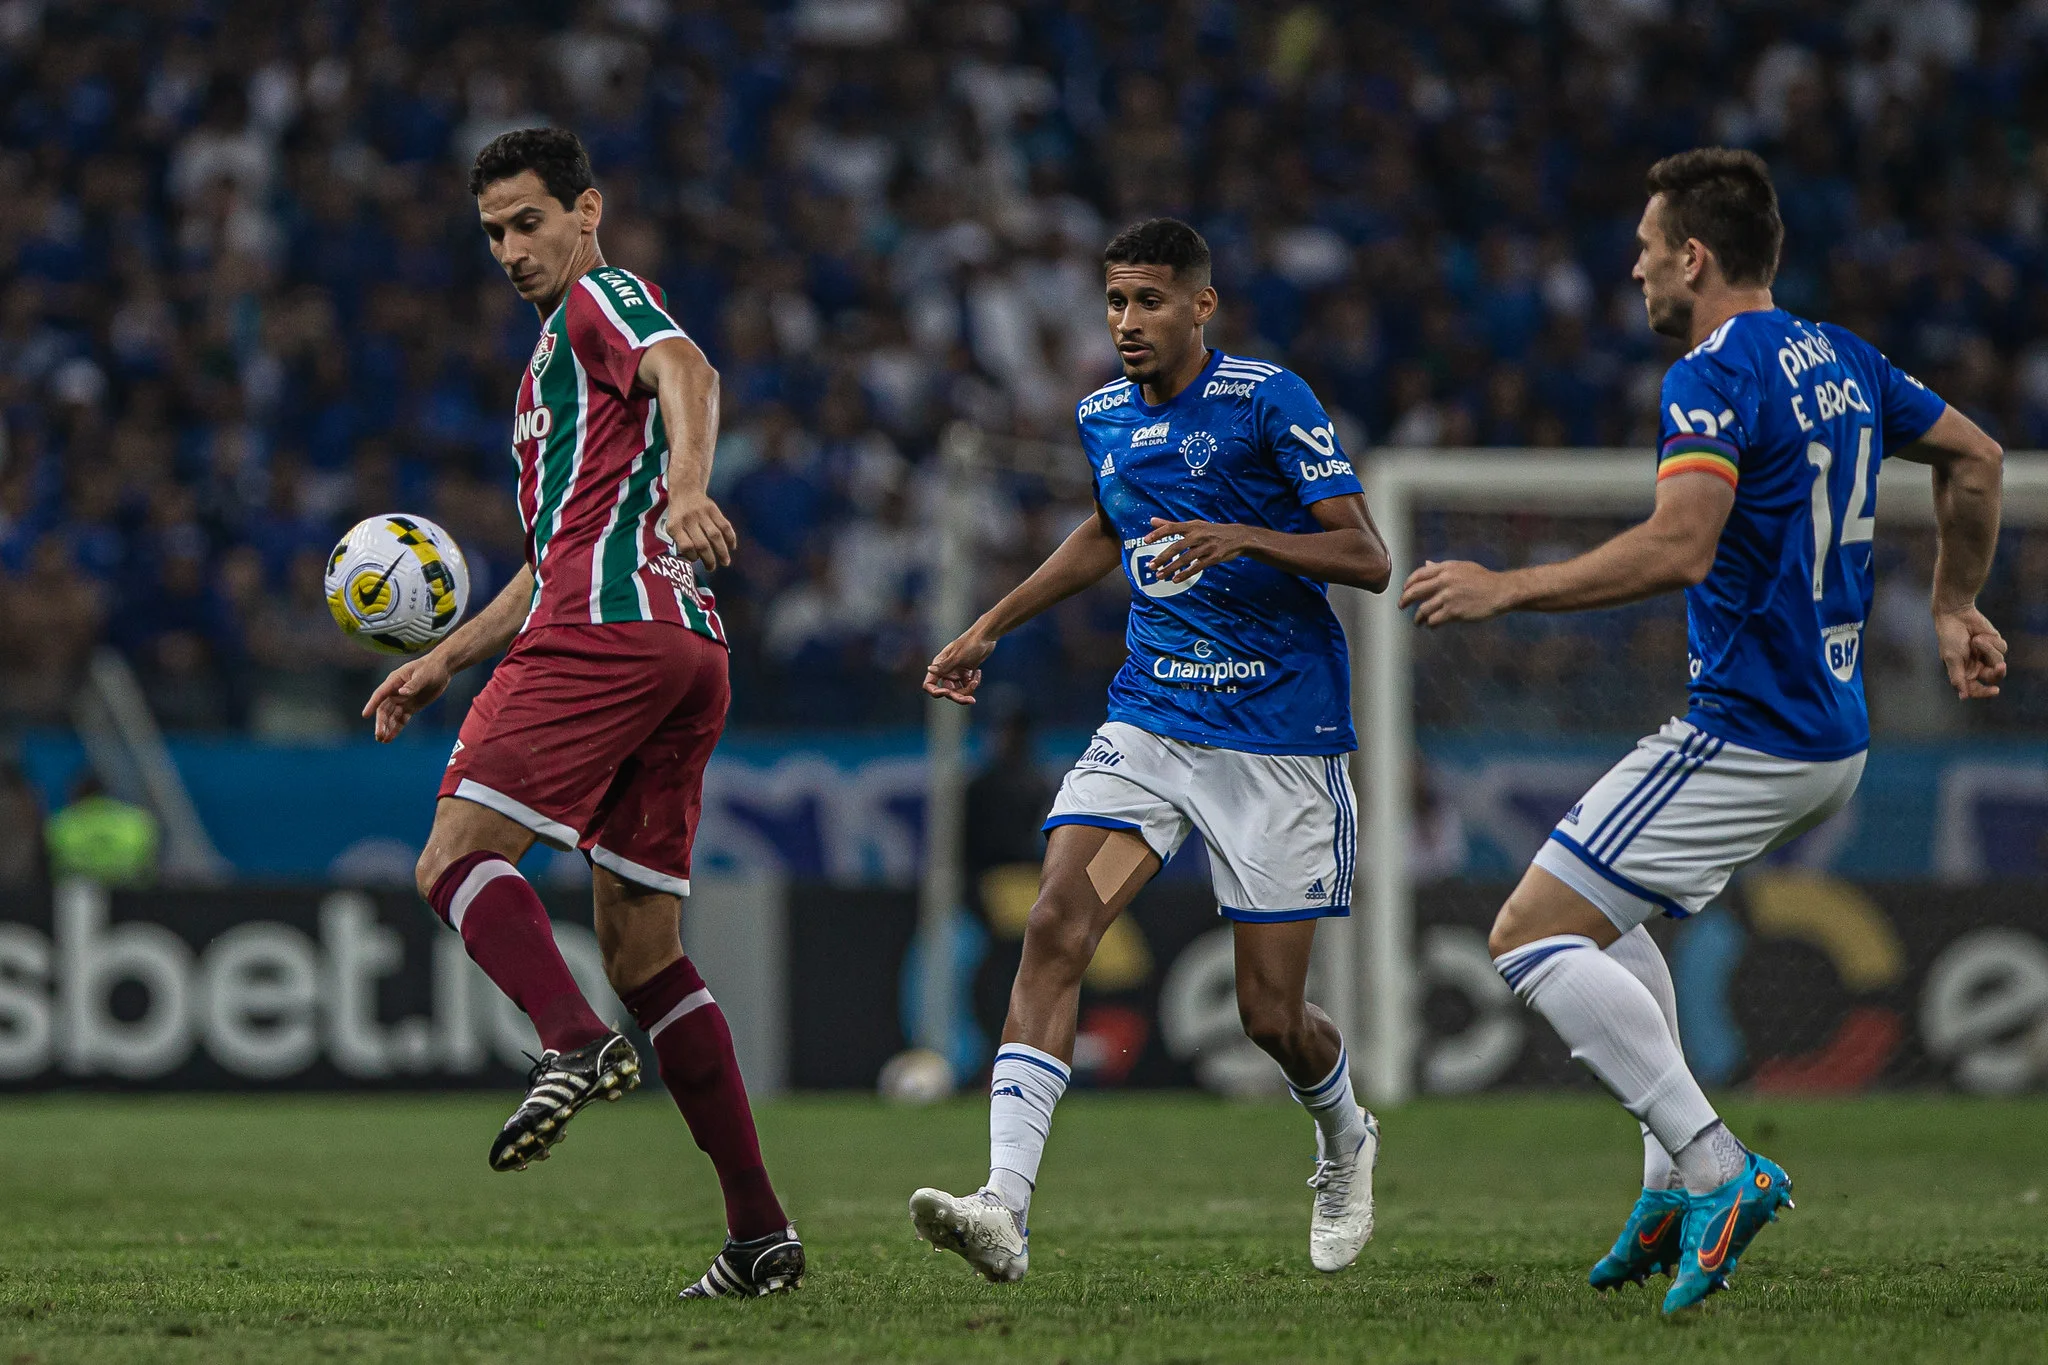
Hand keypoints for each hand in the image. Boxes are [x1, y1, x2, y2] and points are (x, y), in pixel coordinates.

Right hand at [362, 652, 452, 741]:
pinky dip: (396, 729)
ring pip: (391, 716)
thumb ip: (413, 685)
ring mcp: (402, 700)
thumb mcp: (423, 675)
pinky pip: (400, 719)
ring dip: (386, 727)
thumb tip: (402, 692)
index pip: (380, 694)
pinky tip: (389, 739)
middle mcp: (395, 692)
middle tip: (379, 735)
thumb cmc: (431, 668)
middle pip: (384, 709)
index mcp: (394, 681)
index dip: (372, 704)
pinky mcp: (410, 707)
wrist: (441, 669)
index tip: (365, 715)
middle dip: (381, 722)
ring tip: (381, 740)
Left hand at [665, 491, 737, 570]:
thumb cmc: (678, 514)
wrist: (685, 490)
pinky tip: (732, 546)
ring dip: (722, 551)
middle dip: (709, 559)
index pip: (686, 546)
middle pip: (702, 544)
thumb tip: (694, 559)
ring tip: (725, 562)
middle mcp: (688, 520)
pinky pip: (724, 525)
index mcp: (675, 526)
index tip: (695, 560)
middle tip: (712, 568)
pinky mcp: (713, 509)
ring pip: (715, 536)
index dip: (692, 557)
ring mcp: (702, 514)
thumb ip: (680, 541)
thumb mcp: (671, 526)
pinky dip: (730, 537)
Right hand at [923, 629, 996, 704]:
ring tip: (976, 681)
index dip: (936, 692)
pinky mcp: (966, 673)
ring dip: (968, 690)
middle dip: (959, 696)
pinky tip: (978, 672)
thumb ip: (944, 665)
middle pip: (947, 692)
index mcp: (940, 665)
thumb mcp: (958, 656)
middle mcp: (946, 670)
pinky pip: (967, 686)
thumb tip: (929, 669)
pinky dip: (974, 682)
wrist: (986, 635)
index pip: (930, 683)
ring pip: (958, 691)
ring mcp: (956, 672)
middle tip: (971, 700)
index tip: (947, 693)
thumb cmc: (971, 643)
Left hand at [1142, 517, 1256, 581]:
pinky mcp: (1214, 558)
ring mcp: (1207, 547)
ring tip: (1159, 575)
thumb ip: (1171, 524)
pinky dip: (1185, 574)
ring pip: (1185, 559)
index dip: (1158, 533)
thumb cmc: (1211, 531)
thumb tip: (1151, 520)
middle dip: (1162, 557)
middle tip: (1151, 565)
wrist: (1238, 537)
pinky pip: (1197, 567)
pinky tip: (1175, 580)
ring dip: (1171, 568)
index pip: (1172, 527)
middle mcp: (1198, 535)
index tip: (1146, 540)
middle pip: (1177, 546)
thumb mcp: (1194, 525)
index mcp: (1192, 526)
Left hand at [1399, 559, 1516, 626]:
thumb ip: (1442, 567)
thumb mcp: (1463, 567)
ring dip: (1418, 618)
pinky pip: (1434, 620)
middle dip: (1405, 600)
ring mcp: (1448, 597)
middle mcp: (1444, 581)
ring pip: (1423, 609)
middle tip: (1401, 606)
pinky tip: (1431, 626)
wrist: (1500, 591)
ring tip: (1418, 622)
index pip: (1419, 574)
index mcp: (1446, 568)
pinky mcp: (1454, 611)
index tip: (1404, 590)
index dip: (1408, 583)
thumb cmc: (1483, 579)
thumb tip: (1427, 564)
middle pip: (1415, 592)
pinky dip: (1430, 624)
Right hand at [1934, 604, 2006, 698]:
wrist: (1956, 615)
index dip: (1985, 692)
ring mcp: (1987, 655)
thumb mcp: (1951, 659)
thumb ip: (1958, 678)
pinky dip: (1991, 642)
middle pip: (1993, 677)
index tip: (1995, 690)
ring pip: (1999, 661)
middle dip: (1997, 672)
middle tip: (2000, 667)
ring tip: (1976, 640)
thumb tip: (1963, 697)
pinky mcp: (1995, 644)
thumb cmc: (1950, 638)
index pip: (1976, 688)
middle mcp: (1977, 666)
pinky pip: (2001, 648)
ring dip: (1988, 649)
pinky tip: (1980, 635)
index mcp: (1964, 673)